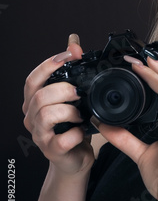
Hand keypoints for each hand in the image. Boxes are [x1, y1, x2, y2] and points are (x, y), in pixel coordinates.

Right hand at [23, 34, 94, 176]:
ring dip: (69, 111)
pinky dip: (76, 133)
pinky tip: (82, 131)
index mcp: (34, 102)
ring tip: (80, 113)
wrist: (74, 158)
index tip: (70, 54)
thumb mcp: (72, 96)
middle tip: (79, 92)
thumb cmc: (72, 125)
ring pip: (46, 115)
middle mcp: (32, 117)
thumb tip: (73, 42)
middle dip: (63, 89)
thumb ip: (70, 69)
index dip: (48, 65)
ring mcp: (40, 135)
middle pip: (38, 96)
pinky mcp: (51, 151)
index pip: (32, 80)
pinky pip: (61, 139)